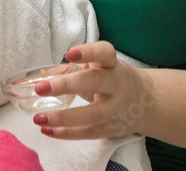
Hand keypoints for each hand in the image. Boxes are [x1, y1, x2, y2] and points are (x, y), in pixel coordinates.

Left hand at [31, 41, 154, 139]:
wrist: (147, 101)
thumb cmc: (113, 78)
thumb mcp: (100, 67)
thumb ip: (74, 70)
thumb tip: (40, 76)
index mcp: (112, 64)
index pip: (105, 53)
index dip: (88, 52)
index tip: (69, 54)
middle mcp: (116, 84)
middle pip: (95, 82)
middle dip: (67, 85)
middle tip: (40, 88)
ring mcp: (116, 108)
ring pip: (93, 114)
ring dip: (63, 117)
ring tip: (38, 118)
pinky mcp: (112, 128)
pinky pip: (89, 132)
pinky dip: (66, 133)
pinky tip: (47, 130)